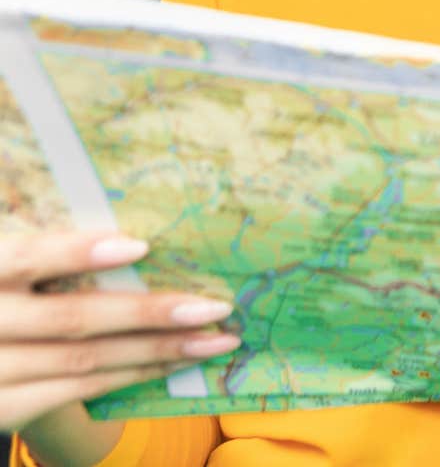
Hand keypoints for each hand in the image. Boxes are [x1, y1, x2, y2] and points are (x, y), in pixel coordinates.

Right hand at [4, 232, 237, 462]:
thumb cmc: (10, 289)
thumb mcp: (15, 267)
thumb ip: (52, 250)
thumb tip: (140, 235)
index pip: (25, 257)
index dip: (76, 253)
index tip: (139, 246)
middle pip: (71, 319)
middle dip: (149, 313)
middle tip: (216, 307)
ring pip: (85, 360)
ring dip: (158, 350)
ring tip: (216, 339)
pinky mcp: (3, 407)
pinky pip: (79, 390)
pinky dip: (133, 374)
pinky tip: (176, 362)